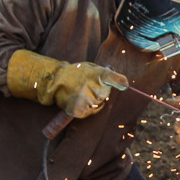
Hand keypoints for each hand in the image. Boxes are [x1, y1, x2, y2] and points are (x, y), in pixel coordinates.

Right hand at [7, 51, 126, 116]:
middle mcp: (91, 86)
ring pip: (98, 105)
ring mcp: (84, 99)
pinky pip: (89, 112)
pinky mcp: (79, 110)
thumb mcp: (91, 68)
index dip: (119, 82)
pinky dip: (86, 108)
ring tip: (81, 93)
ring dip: (92, 101)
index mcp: (96, 73)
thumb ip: (104, 74)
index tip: (124, 85)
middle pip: (105, 95)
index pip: (111, 77)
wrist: (55, 81)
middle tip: (87, 86)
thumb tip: (123, 83)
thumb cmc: (76, 73)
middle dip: (100, 92)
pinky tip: (78, 100)